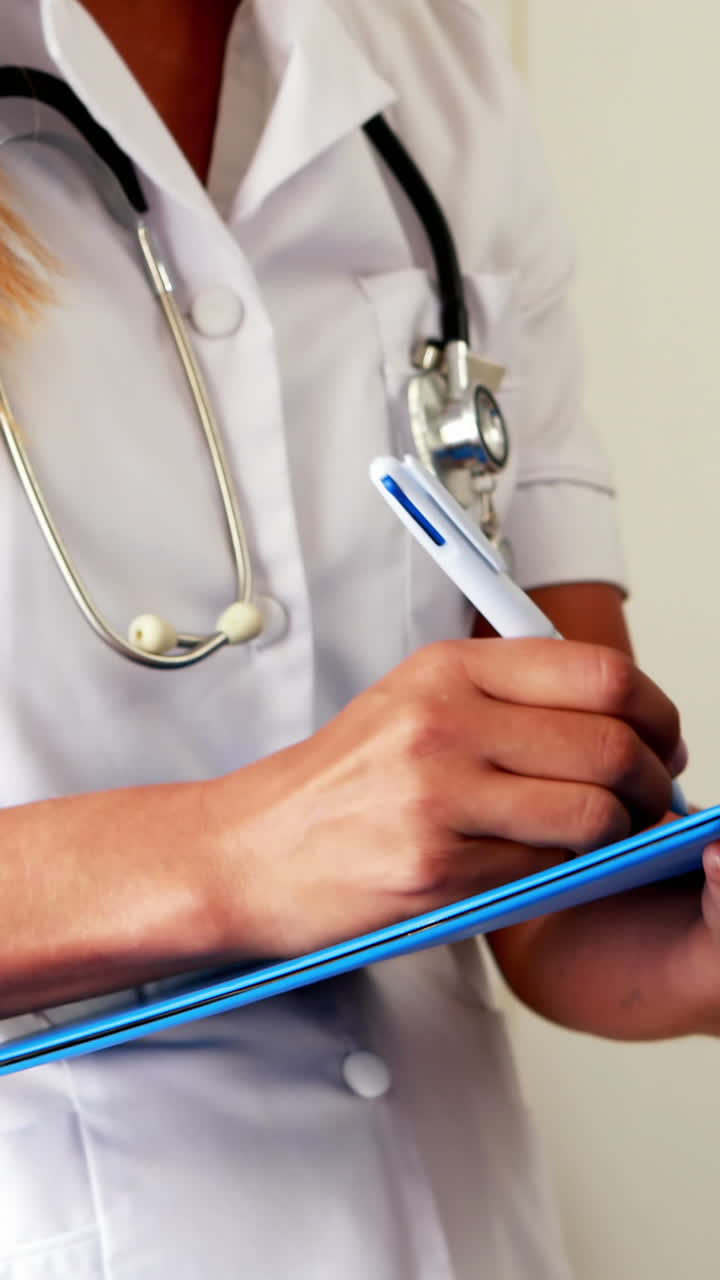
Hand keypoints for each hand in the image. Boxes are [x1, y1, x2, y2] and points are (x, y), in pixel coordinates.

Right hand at [210, 637, 682, 955]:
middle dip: (651, 779)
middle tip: (648, 796)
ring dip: (617, 833)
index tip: (661, 737)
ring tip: (603, 837)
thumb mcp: (413, 703)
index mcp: (446, 669)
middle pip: (609, 743)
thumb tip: (614, 717)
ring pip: (592, 813)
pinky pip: (546, 869)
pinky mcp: (435, 867)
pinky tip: (544, 864)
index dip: (655, 710)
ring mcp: (438, 796)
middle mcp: (444, 721)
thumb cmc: (337, 784)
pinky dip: (563, 871)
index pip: (598, 673)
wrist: (250, 851)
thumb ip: (505, 697)